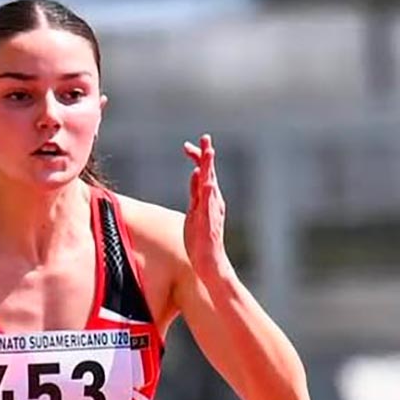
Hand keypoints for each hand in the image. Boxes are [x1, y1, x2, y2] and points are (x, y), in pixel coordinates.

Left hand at [182, 134, 230, 282]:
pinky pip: (209, 208)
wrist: (209, 261)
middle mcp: (213, 202)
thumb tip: (195, 173)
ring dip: (210, 170)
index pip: (203, 172)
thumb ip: (196, 192)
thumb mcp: (195, 210)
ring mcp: (212, 212)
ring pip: (211, 187)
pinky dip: (208, 195)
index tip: (187, 146)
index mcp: (208, 198)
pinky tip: (206, 184)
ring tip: (208, 154)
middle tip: (205, 138)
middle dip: (207, 156)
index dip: (197, 158)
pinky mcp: (209, 224)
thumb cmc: (201, 237)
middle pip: (210, 174)